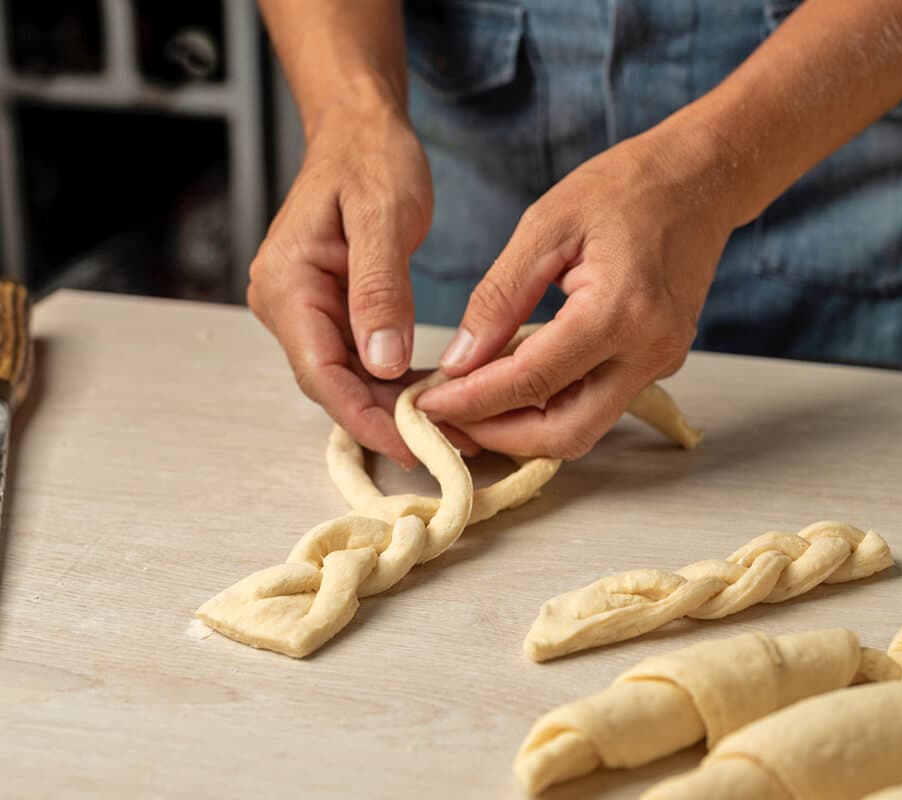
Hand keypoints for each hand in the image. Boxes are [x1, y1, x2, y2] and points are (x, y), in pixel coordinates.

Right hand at [249, 98, 475, 465]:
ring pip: (349, 378)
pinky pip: (360, 359)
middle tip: (450, 443)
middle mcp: (286, 304)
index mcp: (287, 285)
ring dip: (394, 406)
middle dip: (387, 420)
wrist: (360, 129)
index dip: (367, 417)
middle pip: (333, 385)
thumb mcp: (382, 216)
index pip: (321, 373)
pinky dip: (394, 380)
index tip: (414, 445)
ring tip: (452, 427)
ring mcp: (306, 309)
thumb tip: (383, 362)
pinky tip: (434, 392)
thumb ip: (379, 290)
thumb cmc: (369, 158)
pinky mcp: (330, 309)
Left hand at [416, 123, 734, 458]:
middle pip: (565, 433)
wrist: (701, 178)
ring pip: (584, 429)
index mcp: (618, 312)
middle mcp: (648, 351)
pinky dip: (551, 405)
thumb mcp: (546, 226)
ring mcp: (660, 362)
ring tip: (471, 405)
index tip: (425, 403)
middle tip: (446, 419)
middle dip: (499, 436)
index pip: (532, 382)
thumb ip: (499, 298)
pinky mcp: (659, 362)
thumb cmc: (625, 187)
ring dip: (525, 429)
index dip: (472, 401)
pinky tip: (513, 384)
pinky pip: (599, 403)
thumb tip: (458, 360)